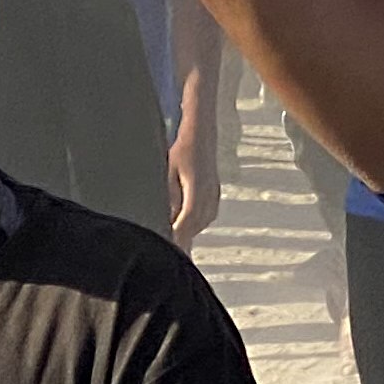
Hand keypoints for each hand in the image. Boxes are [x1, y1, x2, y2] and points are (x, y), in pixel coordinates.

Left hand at [168, 120, 220, 240]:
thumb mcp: (168, 171)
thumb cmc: (181, 150)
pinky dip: (197, 223)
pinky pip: (208, 214)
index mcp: (196, 187)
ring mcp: (214, 193)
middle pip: (196, 224)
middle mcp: (209, 192)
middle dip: (183, 238)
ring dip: (190, 231)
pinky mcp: (215, 192)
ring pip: (203, 221)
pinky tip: (188, 226)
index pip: (187, 219)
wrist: (201, 134)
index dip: (178, 235)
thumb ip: (170, 196)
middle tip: (169, 250)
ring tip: (177, 240)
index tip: (168, 246)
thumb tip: (168, 217)